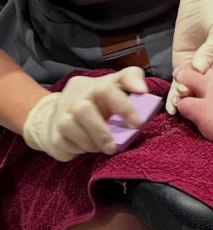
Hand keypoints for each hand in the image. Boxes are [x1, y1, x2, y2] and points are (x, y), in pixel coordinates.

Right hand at [22, 67, 147, 161]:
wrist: (61, 112)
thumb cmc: (97, 98)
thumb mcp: (115, 83)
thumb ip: (132, 79)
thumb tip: (142, 90)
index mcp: (93, 85)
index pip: (106, 89)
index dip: (123, 106)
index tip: (137, 124)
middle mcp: (73, 98)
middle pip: (83, 111)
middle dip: (101, 132)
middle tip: (114, 147)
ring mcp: (60, 116)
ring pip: (70, 129)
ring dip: (89, 143)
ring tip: (103, 148)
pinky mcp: (52, 135)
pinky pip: (63, 145)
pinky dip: (77, 150)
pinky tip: (86, 148)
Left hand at [167, 0, 212, 113]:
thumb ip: (211, 48)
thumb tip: (198, 68)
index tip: (204, 100)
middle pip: (205, 88)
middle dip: (196, 98)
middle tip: (186, 101)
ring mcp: (196, 67)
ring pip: (190, 87)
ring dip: (184, 99)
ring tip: (177, 110)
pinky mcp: (182, 63)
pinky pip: (178, 81)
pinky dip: (174, 94)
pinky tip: (171, 108)